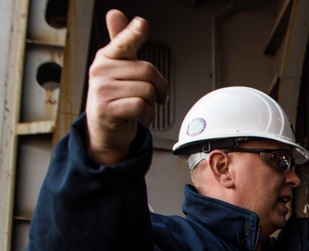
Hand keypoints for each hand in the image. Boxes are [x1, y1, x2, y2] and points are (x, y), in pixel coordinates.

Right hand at [85, 10, 168, 164]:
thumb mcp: (118, 68)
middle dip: (158, 86)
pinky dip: (147, 115)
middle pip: (148, 71)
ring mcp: (102, 90)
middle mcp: (100, 70)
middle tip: (150, 96)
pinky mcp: (107, 109)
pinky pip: (142, 106)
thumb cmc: (116, 97)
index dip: (134, 33)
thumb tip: (116, 13)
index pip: (124, 43)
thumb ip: (121, 42)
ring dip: (151, 103)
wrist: (105, 129)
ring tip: (138, 106)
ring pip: (147, 90)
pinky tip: (137, 117)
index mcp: (106, 57)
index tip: (142, 24)